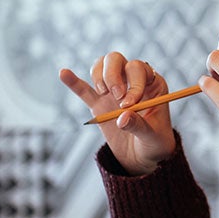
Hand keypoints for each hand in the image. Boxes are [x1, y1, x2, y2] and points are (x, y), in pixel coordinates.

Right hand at [58, 52, 176, 175]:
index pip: (139, 69)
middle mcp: (132, 82)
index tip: (128, 104)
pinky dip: (74, 82)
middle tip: (115, 95)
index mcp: (152, 84)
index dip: (133, 82)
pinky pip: (84, 90)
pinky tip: (64, 73)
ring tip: (103, 94)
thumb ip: (138, 125)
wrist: (143, 157)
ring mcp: (114, 91)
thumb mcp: (152, 136)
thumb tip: (121, 118)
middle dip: (113, 74)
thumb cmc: (155, 143)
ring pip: (101, 67)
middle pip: (117, 60)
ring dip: (99, 77)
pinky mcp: (99, 104)